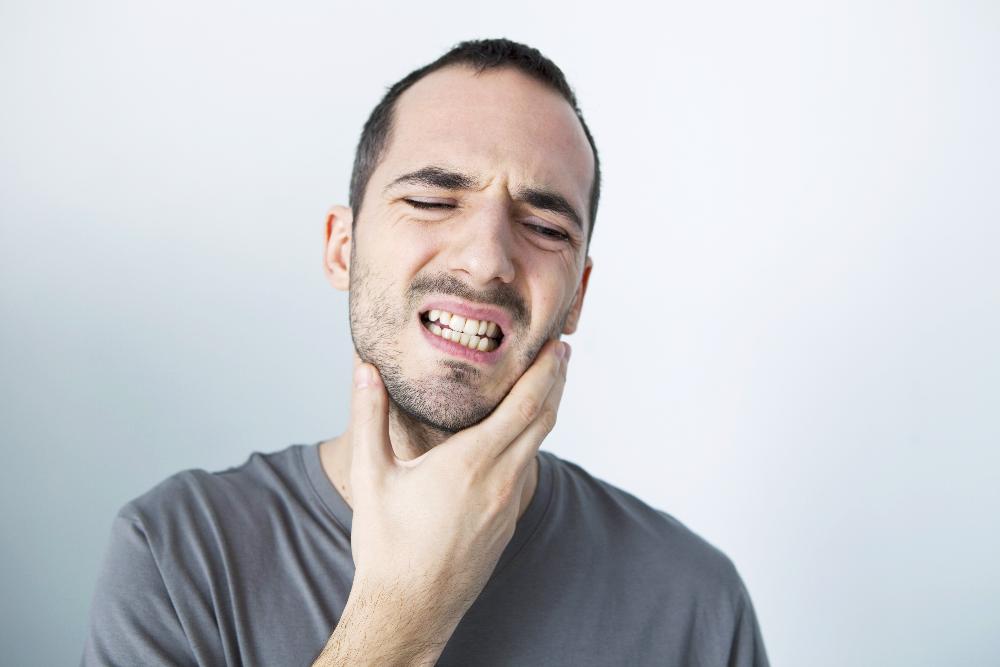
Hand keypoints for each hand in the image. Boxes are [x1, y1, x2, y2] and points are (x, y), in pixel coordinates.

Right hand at [347, 338, 570, 624]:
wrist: (409, 610)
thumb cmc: (387, 546)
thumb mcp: (371, 475)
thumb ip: (369, 416)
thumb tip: (365, 370)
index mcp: (470, 463)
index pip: (524, 405)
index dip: (545, 372)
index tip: (556, 345)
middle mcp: (500, 481)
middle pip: (544, 420)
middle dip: (556, 381)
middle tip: (560, 352)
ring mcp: (508, 504)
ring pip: (538, 446)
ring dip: (546, 410)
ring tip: (545, 384)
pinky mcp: (508, 523)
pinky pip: (527, 471)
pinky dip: (531, 442)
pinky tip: (518, 436)